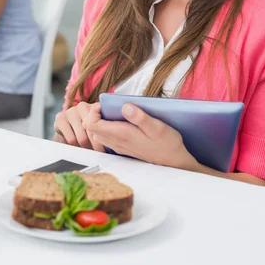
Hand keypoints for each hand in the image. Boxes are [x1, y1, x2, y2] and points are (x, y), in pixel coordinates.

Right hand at [54, 102, 104, 151]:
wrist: (65, 131)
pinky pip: (71, 139)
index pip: (102, 124)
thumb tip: (117, 143)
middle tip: (98, 153)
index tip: (106, 148)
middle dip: (95, 146)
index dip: (104, 138)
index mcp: (95, 107)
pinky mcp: (60, 118)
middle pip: (92, 132)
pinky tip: (77, 146)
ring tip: (87, 150)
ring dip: (85, 148)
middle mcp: (83, 106)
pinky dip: (75, 146)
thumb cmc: (86, 131)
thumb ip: (106, 130)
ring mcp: (71, 111)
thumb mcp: (98, 128)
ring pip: (82, 137)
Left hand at [83, 103, 198, 169]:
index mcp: (121, 135)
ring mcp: (119, 146)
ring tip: (110, 111)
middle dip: (93, 114)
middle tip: (106, 105)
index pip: (92, 125)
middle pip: (91, 129)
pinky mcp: (123, 147)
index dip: (93, 112)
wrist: (173, 160)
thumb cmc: (167, 142)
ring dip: (98, 121)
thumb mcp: (157, 126)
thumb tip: (125, 107)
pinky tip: (117, 120)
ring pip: (97, 133)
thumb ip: (140, 117)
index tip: (104, 104)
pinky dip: (104, 127)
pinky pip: (105, 137)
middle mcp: (117, 142)